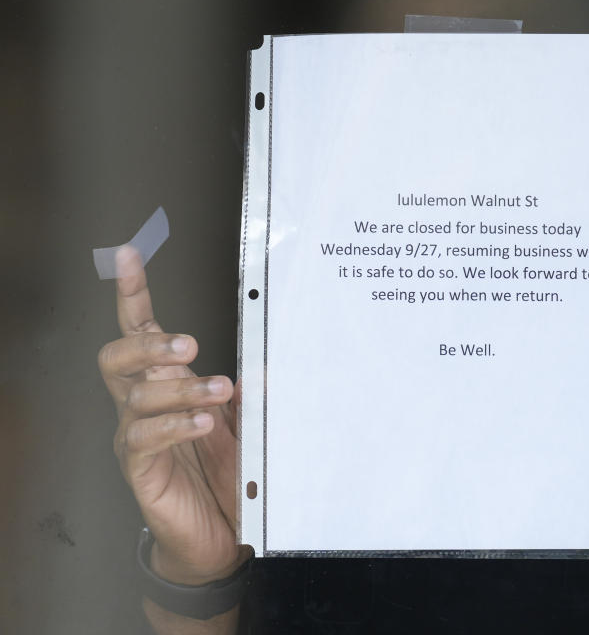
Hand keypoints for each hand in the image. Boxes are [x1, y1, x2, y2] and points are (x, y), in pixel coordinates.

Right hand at [98, 246, 248, 585]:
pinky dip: (174, 427)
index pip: (140, 331)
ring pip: (136, 398)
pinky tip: (202, 424)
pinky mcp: (140, 472)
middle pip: (118, 358)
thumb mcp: (243, 423)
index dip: (132, 295)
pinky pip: (143, 440)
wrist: (216, 536)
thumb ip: (248, 391)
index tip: (130, 256)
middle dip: (150, 346)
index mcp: (164, 385)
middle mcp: (141, 406)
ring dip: (180, 390)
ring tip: (220, 392)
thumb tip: (265, 361)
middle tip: (191, 346)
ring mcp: (135, 439)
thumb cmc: (223, 473)